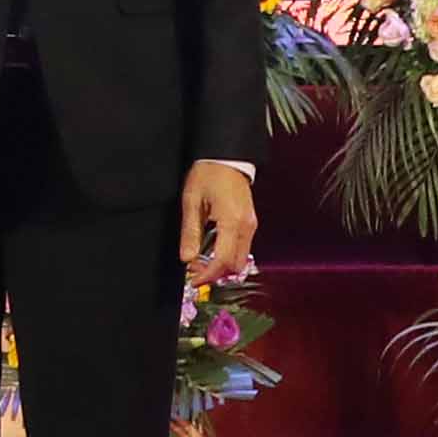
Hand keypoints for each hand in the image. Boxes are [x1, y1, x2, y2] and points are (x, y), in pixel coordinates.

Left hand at [179, 158, 259, 285]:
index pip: (223, 261)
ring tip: (200, 258)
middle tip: (194, 268)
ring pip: (240, 259)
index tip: (193, 280)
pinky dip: (227, 255)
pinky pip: (242, 248)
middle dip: (215, 273)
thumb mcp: (191, 201)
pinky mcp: (250, 223)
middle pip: (235, 265)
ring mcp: (251, 225)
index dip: (207, 275)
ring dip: (221, 265)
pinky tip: (211, 248)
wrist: (227, 157)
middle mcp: (246, 226)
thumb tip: (187, 258)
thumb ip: (190, 232)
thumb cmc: (208, 174)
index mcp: (232, 221)